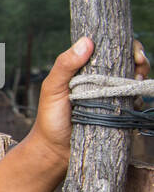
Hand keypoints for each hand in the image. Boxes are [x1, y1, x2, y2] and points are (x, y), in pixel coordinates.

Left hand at [30, 37, 148, 167]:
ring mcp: (113, 97)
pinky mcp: (120, 114)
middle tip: (139, 66)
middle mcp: (103, 81)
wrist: (55, 151)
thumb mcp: (53, 89)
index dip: (127, 46)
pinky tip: (134, 101)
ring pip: (136, 81)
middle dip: (140, 61)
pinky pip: (137, 102)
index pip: (112, 50)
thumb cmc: (50, 118)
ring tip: (135, 83)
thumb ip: (65, 65)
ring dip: (141, 78)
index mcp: (87, 70)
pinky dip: (140, 99)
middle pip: (130, 63)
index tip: (133, 52)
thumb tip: (87, 41)